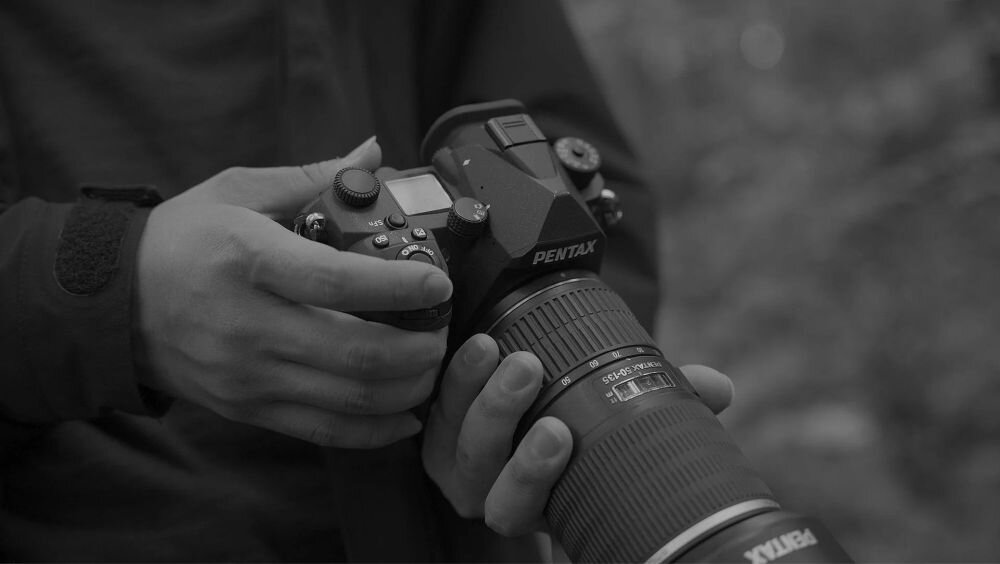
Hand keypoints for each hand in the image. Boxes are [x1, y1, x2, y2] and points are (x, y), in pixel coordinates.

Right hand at [134, 137, 451, 447]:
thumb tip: (371, 153)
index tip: (439, 282)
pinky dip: (376, 430)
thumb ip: (311, 176)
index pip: (338, 282)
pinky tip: (406, 411)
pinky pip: (326, 431)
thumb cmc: (180, 240)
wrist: (110, 304)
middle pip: (357, 353)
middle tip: (444, 328)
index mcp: (249, 261)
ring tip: (431, 363)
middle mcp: (250, 326)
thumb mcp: (237, 192)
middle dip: (419, 348)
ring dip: (408, 387)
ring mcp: (249, 376)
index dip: (400, 286)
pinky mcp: (249, 408)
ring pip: (350, 399)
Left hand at [421, 334, 734, 535]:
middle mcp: (487, 485)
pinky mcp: (435, 419)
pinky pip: (430, 400)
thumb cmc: (588, 424)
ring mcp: (456, 454)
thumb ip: (666, 406)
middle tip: (528, 371)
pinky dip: (452, 372)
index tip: (562, 433)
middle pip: (477, 467)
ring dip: (473, 388)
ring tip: (499, 347)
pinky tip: (475, 342)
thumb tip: (720, 388)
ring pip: (449, 432)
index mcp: (533, 500)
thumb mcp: (624, 420)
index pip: (520, 506)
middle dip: (500, 417)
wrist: (539, 404)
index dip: (533, 477)